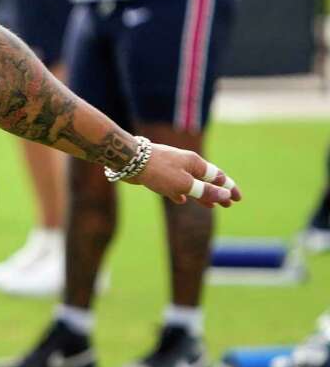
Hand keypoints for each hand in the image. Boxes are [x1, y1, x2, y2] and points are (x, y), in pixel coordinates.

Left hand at [126, 143, 241, 208]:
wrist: (129, 160)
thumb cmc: (159, 171)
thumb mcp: (185, 183)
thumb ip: (205, 190)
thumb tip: (225, 195)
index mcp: (196, 163)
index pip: (218, 177)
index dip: (229, 188)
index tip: (239, 199)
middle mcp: (185, 164)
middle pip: (206, 180)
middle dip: (217, 193)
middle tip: (228, 205)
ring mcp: (172, 168)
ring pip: (191, 184)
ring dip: (201, 194)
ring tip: (210, 206)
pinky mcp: (159, 174)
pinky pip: (174, 185)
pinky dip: (181, 192)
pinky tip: (181, 200)